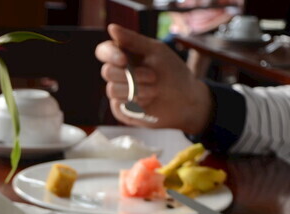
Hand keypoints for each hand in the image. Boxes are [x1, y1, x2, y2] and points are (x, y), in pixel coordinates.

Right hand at [95, 23, 212, 132]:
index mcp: (124, 55)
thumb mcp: (156, 51)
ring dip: (136, 90)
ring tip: (155, 90)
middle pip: (107, 72)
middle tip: (153, 76)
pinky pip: (118, 106)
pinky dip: (135, 103)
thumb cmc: (173, 72)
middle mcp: (119, 73)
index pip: (103, 51)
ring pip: (112, 90)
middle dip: (131, 75)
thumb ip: (133, 40)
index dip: (110, 55)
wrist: (186, 100)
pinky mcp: (122, 109)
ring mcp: (119, 92)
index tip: (124, 60)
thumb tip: (111, 27)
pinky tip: (149, 102)